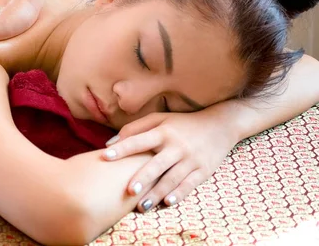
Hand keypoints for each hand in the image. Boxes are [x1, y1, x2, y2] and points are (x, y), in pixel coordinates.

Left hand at [101, 110, 237, 212]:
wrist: (219, 125)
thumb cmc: (181, 123)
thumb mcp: (159, 119)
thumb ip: (134, 129)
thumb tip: (110, 143)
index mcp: (163, 131)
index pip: (139, 140)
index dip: (122, 148)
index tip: (105, 156)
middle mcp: (176, 146)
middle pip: (156, 164)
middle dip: (143, 178)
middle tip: (128, 191)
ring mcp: (191, 159)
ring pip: (172, 179)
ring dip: (157, 193)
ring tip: (142, 206)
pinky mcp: (203, 170)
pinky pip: (189, 185)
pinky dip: (179, 194)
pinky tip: (167, 203)